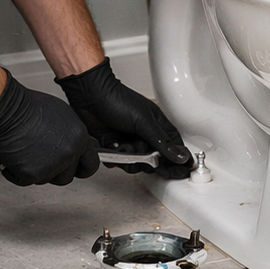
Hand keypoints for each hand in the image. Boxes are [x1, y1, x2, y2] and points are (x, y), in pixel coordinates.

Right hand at [0, 71, 100, 185]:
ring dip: (35, 171)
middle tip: (41, 161)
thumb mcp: (61, 116)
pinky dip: (15, 173)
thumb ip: (70, 136)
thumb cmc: (27, 107)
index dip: (81, 168)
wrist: (6, 109)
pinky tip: (12, 159)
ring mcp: (51, 165)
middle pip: (66, 177)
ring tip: (24, 153)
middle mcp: (69, 153)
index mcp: (79, 138)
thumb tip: (71, 146)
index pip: (91, 164)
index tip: (75, 170)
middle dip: (54, 172)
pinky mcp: (32, 174)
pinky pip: (24, 182)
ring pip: (45, 180)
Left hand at [56, 59, 191, 178]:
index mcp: (157, 125)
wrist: (89, 96)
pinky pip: (120, 160)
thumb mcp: (143, 121)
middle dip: (146, 160)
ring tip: (121, 147)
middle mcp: (145, 134)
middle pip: (154, 160)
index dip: (176, 161)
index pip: (174, 148)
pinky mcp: (114, 145)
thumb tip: (180, 157)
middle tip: (138, 152)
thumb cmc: (116, 99)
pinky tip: (111, 148)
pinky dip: (115, 158)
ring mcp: (130, 140)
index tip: (174, 171)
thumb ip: (161, 142)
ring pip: (136, 162)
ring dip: (128, 158)